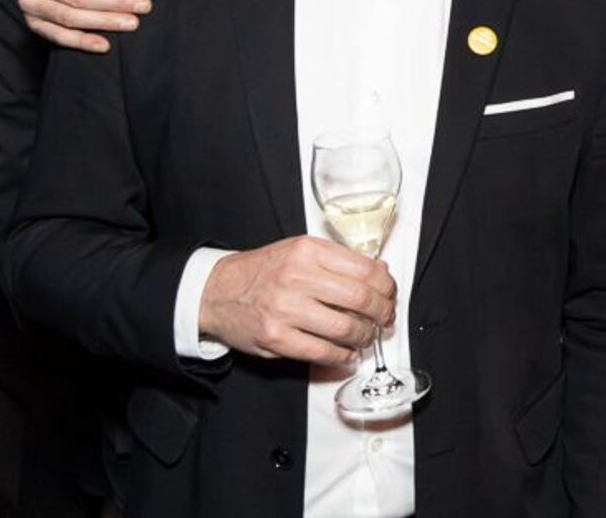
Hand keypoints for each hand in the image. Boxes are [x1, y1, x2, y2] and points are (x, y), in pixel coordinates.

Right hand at [197, 236, 395, 366]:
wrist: (216, 291)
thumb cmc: (263, 270)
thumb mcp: (300, 250)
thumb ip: (339, 260)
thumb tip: (381, 272)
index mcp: (308, 251)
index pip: (365, 269)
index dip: (387, 286)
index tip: (389, 294)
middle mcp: (297, 277)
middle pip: (361, 298)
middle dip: (382, 312)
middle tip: (385, 318)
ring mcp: (285, 309)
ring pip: (345, 328)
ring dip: (365, 336)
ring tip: (366, 335)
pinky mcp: (275, 338)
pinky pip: (322, 352)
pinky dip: (343, 356)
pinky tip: (347, 352)